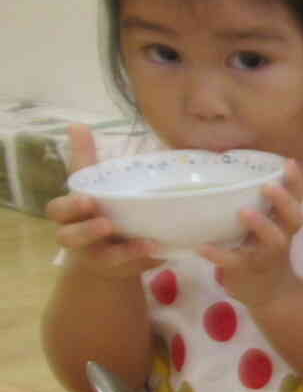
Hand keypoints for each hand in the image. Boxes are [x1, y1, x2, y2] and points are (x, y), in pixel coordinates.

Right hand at [46, 124, 163, 278]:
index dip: (70, 205)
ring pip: (99, 255)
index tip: (89, 198)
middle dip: (85, 228)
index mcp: (70, 214)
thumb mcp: (96, 185)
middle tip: (103, 218)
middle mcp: (76, 236)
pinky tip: (155, 247)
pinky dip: (139, 256)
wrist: (114, 251)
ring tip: (135, 237)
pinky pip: (126, 265)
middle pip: (69, 235)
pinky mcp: (117, 267)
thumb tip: (77, 124)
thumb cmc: (101, 209)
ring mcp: (96, 255)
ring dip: (117, 247)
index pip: (59, 209)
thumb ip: (87, 158)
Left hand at [201, 164, 302, 308]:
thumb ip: (255, 206)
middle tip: (267, 185)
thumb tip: (220, 171)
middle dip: (284, 201)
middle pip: (293, 218)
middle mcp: (282, 237)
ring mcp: (267, 255)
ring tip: (244, 212)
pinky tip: (203, 247)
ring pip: (273, 240)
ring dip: (261, 225)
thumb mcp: (265, 228)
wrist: (270, 293)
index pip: (296, 200)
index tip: (289, 162)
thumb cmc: (261, 251)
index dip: (296, 182)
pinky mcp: (248, 271)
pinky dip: (219, 254)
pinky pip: (235, 262)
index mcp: (284, 224)